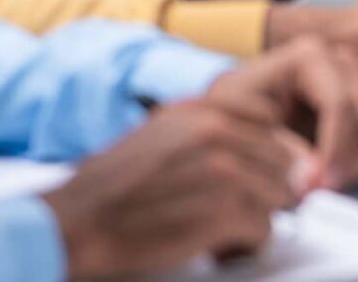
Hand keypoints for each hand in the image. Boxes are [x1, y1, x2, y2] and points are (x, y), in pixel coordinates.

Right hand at [45, 98, 302, 277]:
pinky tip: (220, 248)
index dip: (264, 152)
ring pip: (278, 194)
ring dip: (257, 217)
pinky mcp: (222, 211)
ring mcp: (222, 169)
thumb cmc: (115, 185)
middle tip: (239, 211)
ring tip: (226, 230)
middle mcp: (216, 130)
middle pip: (281, 160)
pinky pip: (263, 229)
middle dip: (266, 187)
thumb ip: (211, 132)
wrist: (76, 222)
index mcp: (201, 108)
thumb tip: (269, 150)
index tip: (250, 173)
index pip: (269, 119)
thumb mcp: (161, 134)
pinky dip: (246, 244)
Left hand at [204, 37, 357, 194]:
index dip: (333, 148)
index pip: (339, 104)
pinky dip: (349, 170)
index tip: (318, 187)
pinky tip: (318, 179)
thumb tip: (312, 178)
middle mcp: (342, 63)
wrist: (229, 117)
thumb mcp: (239, 125)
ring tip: (312, 189)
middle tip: (317, 194)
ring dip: (347, 170)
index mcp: (311, 55)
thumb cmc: (228, 113)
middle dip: (342, 163)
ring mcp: (356, 86)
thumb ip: (279, 149)